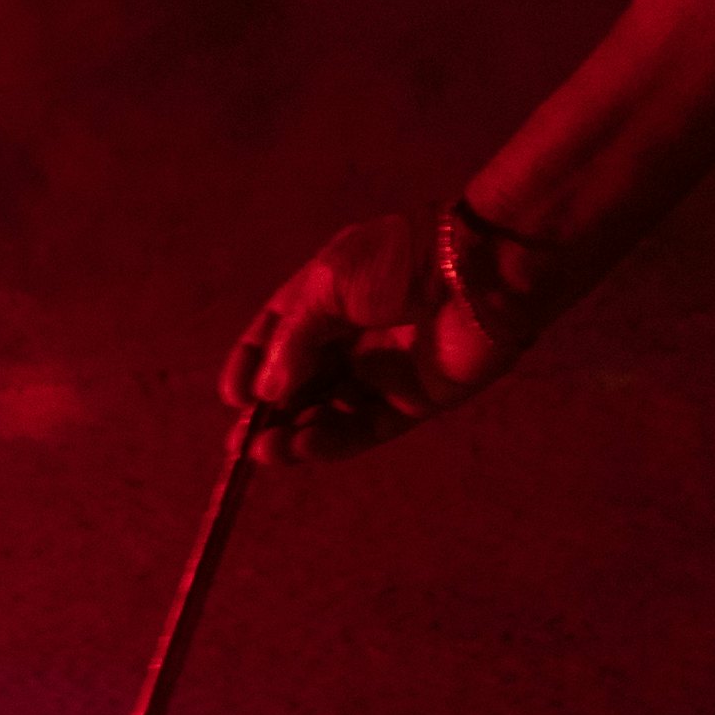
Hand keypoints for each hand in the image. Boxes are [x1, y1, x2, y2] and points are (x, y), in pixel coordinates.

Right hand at [221, 204, 553, 462]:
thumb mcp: (327, 285)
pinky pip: (366, 428)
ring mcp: (383, 370)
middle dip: (268, 411)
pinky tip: (302, 448)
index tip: (232, 396)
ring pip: (330, 411)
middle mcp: (352, 334)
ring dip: (295, 433)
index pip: (278, 334)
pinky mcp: (414, 401)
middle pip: (301, 380)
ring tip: (263, 453)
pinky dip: (332, 441)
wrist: (482, 270)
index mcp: (327, 293)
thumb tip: (266, 393)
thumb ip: (295, 341)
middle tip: (238, 443)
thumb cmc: (400, 260)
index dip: (252, 365)